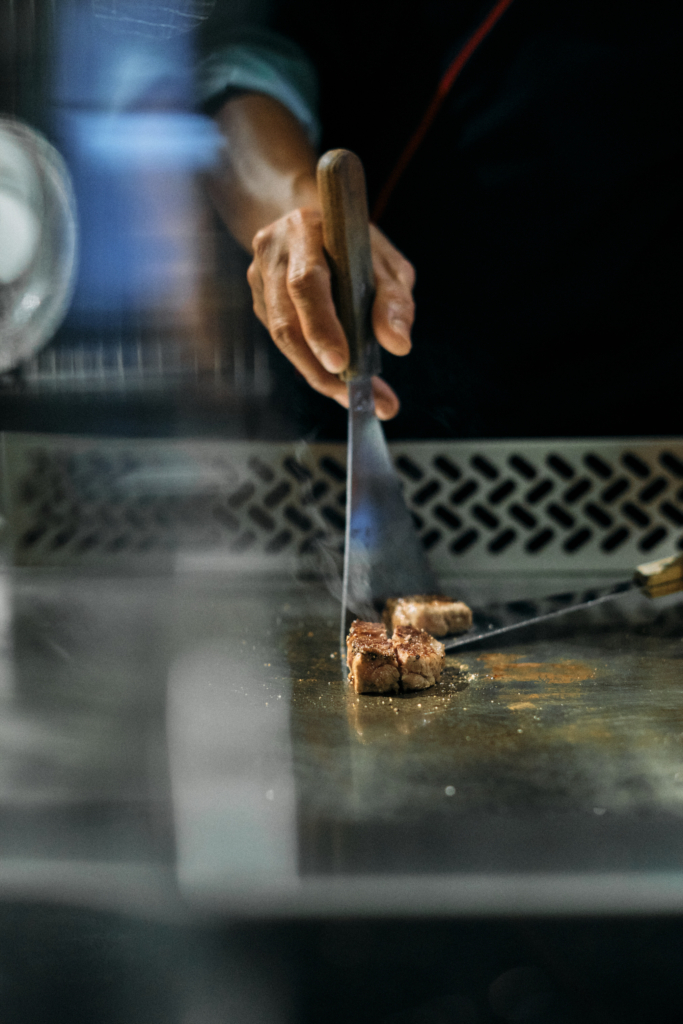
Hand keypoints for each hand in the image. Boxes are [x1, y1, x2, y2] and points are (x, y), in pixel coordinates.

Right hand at [247, 207, 414, 418]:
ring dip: (314, 372)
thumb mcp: (385, 261)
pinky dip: (309, 364)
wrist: (310, 219)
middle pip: (286, 319)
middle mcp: (273, 252)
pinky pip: (284, 341)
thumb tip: (398, 344)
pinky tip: (334, 379)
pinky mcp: (260, 302)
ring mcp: (260, 279)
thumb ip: (393, 298)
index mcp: (305, 229)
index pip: (307, 283)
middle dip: (316, 363)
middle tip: (349, 394)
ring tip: (348, 396)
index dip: (321, 326)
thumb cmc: (353, 242)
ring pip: (281, 336)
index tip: (342, 362)